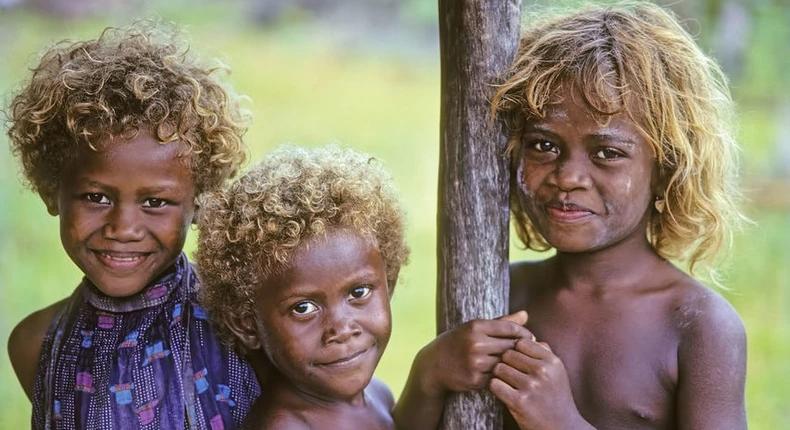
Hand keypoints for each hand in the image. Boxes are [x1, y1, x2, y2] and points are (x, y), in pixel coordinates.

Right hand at [416, 311, 531, 396]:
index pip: (509, 327)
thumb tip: (525, 314)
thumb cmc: (457, 343)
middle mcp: (475, 343)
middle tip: (528, 352)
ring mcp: (474, 362)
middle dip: (520, 349)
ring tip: (519, 363)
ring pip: (505, 363)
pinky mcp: (474, 379)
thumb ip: (502, 322)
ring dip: (513, 364)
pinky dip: (502, 375)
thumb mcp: (474, 328)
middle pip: (510, 345)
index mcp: (475, 326)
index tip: (530, 337)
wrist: (433, 366)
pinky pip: (497, 377)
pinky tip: (505, 374)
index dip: (524, 333)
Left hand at [490, 339, 591, 429]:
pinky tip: (503, 392)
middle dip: (505, 362)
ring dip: (499, 375)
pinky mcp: (519, 401)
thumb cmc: (556, 397)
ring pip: (499, 368)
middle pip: (508, 354)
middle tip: (509, 373)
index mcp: (552, 361)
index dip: (515, 350)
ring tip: (507, 383)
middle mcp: (543, 371)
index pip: (521, 342)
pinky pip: (495, 384)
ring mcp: (531, 386)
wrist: (562, 427)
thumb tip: (527, 335)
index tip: (516, 360)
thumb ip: (544, 351)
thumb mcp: (557, 371)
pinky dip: (495, 388)